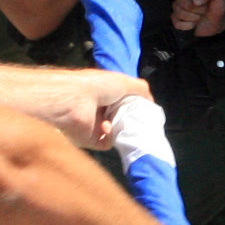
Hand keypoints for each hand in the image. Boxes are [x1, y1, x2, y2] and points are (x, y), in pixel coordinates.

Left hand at [23, 68, 150, 149]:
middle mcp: (99, 109)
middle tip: (137, 119)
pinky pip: (107, 142)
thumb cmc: (96, 86)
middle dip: (130, 119)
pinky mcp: (90, 139)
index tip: (143, 109)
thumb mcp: (124, 81)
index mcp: (105, 94)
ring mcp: (94, 125)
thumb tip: (150, 100)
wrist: (73, 100)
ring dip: (121, 128)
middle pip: (122, 119)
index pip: (124, 103)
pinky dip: (110, 136)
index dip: (134, 106)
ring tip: (121, 121)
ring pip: (117, 133)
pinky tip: (106, 127)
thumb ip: (140, 89)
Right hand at [173, 0, 224, 35]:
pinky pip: (176, 23)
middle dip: (195, 7)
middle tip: (205, 10)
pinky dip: (188, 26)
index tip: (203, 0)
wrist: (219, 26)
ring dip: (193, 17)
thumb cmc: (219, 8)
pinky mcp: (176, 19)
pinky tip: (194, 24)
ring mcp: (178, 7)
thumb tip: (195, 0)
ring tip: (201, 17)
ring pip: (178, 11)